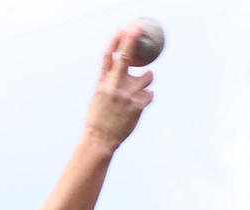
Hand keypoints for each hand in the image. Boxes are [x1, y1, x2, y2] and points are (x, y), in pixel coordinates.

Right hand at [84, 26, 154, 152]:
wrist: (100, 139)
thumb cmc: (99, 118)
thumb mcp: (98, 97)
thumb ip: (110, 81)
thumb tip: (125, 66)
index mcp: (102, 84)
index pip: (108, 58)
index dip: (115, 41)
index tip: (122, 30)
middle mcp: (114, 87)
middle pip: (125, 58)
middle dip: (132, 41)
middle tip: (137, 30)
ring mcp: (126, 96)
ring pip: (148, 77)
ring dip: (147, 81)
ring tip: (138, 91)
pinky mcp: (137, 106)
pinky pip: (150, 94)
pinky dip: (146, 98)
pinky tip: (137, 107)